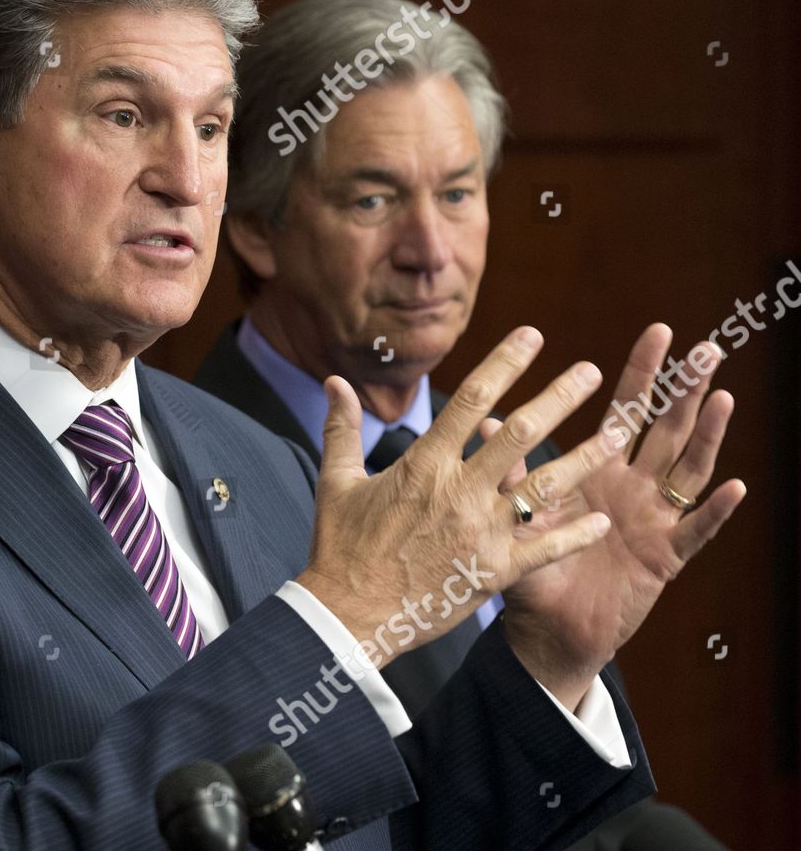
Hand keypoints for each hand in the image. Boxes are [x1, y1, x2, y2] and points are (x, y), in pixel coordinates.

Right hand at [297, 327, 619, 665]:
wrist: (349, 614)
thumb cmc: (340, 546)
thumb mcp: (337, 481)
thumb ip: (342, 428)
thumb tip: (335, 382)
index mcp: (422, 464)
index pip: (471, 400)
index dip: (505, 363)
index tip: (532, 336)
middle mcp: (458, 491)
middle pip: (519, 433)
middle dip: (560, 398)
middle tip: (591, 372)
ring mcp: (480, 532)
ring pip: (544, 486)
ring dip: (583, 457)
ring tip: (617, 434)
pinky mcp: (493, 572)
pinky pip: (544, 548)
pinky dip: (575, 534)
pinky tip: (601, 520)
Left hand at [499, 324, 744, 707]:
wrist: (546, 631)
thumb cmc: (531, 570)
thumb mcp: (519, 517)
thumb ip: (510, 473)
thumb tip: (481, 421)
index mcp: (599, 471)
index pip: (625, 411)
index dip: (642, 374)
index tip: (658, 332)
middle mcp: (634, 489)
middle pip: (667, 430)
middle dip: (687, 390)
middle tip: (708, 348)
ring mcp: (654, 521)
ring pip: (688, 470)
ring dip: (708, 437)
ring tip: (723, 400)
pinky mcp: (665, 559)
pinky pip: (695, 532)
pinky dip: (713, 511)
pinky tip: (733, 487)